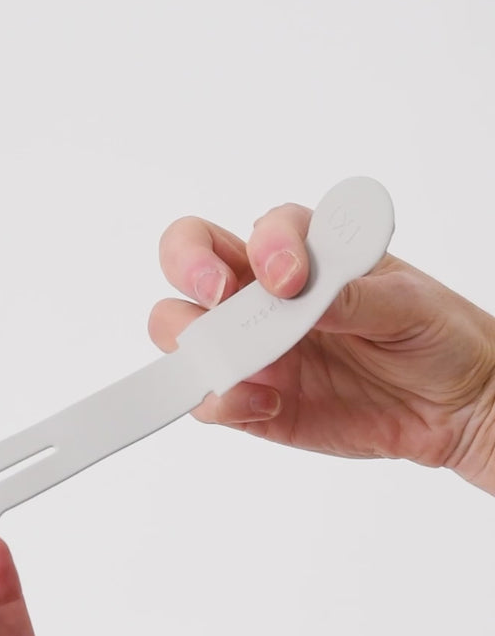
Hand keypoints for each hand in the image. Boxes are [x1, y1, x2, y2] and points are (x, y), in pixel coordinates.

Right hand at [149, 201, 494, 484]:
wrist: (453, 406)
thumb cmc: (433, 334)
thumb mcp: (408, 303)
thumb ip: (352, 296)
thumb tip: (304, 296)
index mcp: (304, 254)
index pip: (260, 230)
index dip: (266, 245)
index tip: (290, 277)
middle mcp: (263, 294)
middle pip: (187, 261)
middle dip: (189, 269)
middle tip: (219, 296)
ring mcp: (252, 348)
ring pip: (181, 331)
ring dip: (194, 343)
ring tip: (242, 365)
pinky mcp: (252, 400)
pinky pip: (210, 398)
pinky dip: (221, 401)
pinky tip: (267, 404)